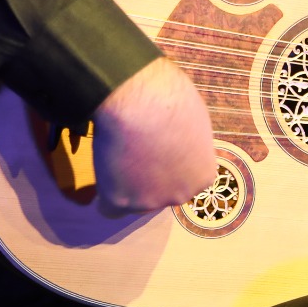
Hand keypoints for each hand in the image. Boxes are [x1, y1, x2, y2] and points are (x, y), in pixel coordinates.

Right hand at [91, 57, 216, 212]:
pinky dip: (105, 193)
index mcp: (202, 176)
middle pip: (161, 194)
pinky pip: (108, 207)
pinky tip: (105, 173)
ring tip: (121, 151)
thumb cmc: (170, 99)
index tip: (158, 151)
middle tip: (138, 151)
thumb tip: (181, 148)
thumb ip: (188, 147)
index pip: (184, 181)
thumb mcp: (194, 123)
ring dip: (128, 184)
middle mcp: (181, 194)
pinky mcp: (121, 202)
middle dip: (151, 178)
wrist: (138, 101)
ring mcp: (151, 201)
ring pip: (134, 200)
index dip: (169, 165)